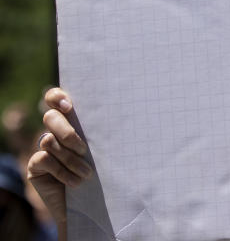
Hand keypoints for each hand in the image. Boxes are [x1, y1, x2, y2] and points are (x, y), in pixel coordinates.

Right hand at [26, 87, 91, 226]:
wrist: (90, 203)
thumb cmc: (103, 171)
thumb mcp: (104, 149)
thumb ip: (103, 132)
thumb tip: (122, 115)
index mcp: (73, 121)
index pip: (55, 98)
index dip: (57, 97)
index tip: (69, 105)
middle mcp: (55, 131)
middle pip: (50, 117)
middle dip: (67, 132)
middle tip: (84, 149)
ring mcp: (43, 147)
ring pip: (48, 139)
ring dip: (69, 157)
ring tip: (87, 173)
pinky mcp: (35, 165)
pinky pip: (44, 159)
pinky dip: (62, 171)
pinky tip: (75, 182)